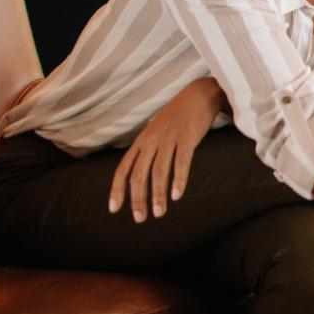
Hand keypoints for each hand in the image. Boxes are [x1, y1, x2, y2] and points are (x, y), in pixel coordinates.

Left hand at [109, 76, 223, 221]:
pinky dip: (179, 180)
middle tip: (141, 218)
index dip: (117, 190)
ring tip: (160, 212)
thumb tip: (139, 175)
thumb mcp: (156, 132)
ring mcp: (169, 139)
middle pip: (139, 175)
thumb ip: (148, 151)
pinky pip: (181, 162)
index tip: (114, 209)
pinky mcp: (187, 138)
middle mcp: (151, 141)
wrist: (199, 95)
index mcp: (141, 142)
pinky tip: (177, 195)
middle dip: (138, 199)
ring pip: (159, 172)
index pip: (123, 169)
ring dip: (158, 195)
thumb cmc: (178, 117)